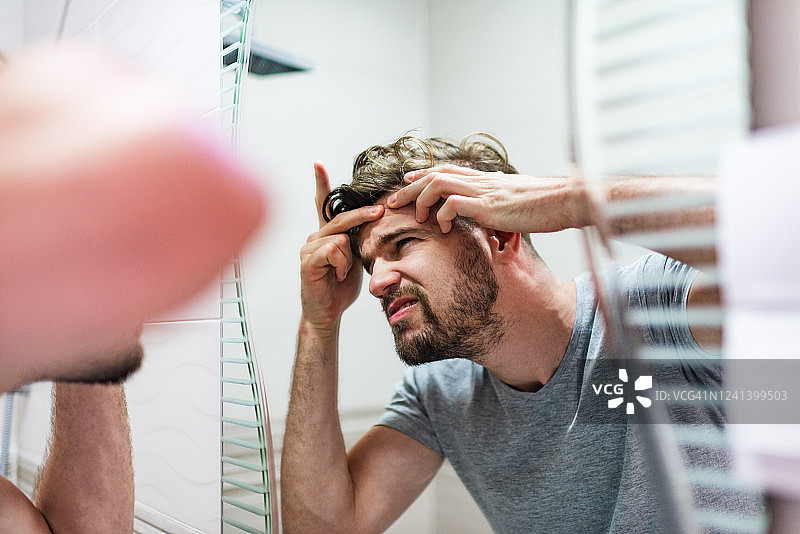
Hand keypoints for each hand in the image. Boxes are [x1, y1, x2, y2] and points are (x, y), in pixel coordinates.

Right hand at [299, 162, 383, 331]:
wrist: (327, 313)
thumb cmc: (341, 287)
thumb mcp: (355, 259)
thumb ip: (358, 241)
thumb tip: (375, 222)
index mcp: (326, 235)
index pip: (323, 205)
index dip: (321, 184)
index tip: (318, 164)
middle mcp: (314, 237)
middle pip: (340, 217)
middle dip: (362, 215)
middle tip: (380, 211)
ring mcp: (308, 248)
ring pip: (339, 237)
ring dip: (349, 255)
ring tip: (344, 272)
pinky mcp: (307, 262)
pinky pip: (332, 250)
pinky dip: (341, 263)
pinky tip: (338, 275)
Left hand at [386, 165, 587, 233]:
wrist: (569, 201)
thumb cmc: (548, 206)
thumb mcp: (518, 204)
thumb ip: (501, 207)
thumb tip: (493, 218)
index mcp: (487, 180)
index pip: (448, 171)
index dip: (424, 174)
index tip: (407, 179)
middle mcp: (482, 181)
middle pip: (435, 174)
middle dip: (409, 186)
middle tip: (392, 201)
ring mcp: (484, 192)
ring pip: (438, 184)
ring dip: (421, 199)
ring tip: (417, 217)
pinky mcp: (489, 206)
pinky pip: (452, 204)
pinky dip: (440, 214)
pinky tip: (441, 227)